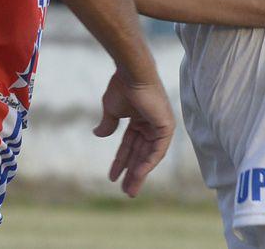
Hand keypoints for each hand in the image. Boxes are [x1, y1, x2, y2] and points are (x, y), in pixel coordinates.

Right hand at [93, 72, 174, 196]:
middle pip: (140, 154)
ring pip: (148, 156)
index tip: (112, 177)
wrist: (131, 74)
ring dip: (139, 173)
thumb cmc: (121, 87)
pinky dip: (147, 163)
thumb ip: (108, 124)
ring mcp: (160, 126)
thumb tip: (98, 135)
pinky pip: (157, 151)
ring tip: (130, 190)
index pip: (130, 145)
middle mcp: (152, 125)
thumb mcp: (111, 110)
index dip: (120, 161)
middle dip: (131, 173)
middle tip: (125, 191)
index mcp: (140, 119)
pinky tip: (138, 175)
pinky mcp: (166, 127)